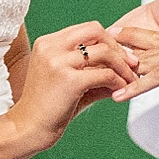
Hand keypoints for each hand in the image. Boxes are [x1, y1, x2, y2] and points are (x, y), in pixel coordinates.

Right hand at [7, 23, 135, 151]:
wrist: (27, 129)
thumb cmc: (47, 108)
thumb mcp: (68, 81)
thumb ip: (93, 70)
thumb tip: (124, 69)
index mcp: (48, 43)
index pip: (86, 29)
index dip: (107, 40)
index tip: (120, 55)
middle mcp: (51, 47)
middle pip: (95, 30)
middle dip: (117, 45)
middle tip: (131, 63)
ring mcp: (58, 62)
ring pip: (104, 51)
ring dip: (123, 65)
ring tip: (130, 79)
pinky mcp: (69, 80)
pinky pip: (105, 74)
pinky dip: (118, 81)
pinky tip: (121, 90)